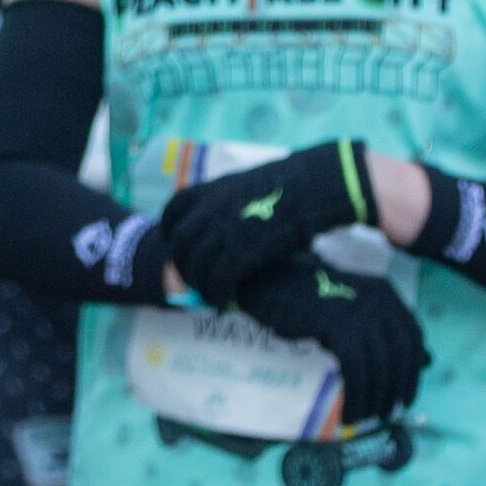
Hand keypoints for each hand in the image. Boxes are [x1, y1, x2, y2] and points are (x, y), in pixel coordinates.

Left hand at [157, 142, 374, 311]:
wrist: (316, 185)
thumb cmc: (293, 183)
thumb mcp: (250, 184)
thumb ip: (229, 201)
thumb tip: (225, 216)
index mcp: (211, 189)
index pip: (173, 210)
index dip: (170, 231)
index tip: (176, 245)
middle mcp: (210, 208)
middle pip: (181, 243)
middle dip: (183, 264)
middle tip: (194, 279)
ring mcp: (224, 229)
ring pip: (197, 265)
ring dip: (200, 284)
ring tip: (210, 294)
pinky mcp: (242, 251)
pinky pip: (219, 278)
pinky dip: (217, 294)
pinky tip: (223, 303)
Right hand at [233, 252, 429, 429]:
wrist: (271, 280)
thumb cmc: (310, 299)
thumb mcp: (353, 309)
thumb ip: (380, 330)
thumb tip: (420, 361)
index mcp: (388, 296)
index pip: (412, 339)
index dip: (412, 372)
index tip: (406, 397)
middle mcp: (381, 302)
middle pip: (399, 354)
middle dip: (395, 388)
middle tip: (386, 412)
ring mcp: (361, 312)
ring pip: (379, 364)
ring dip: (374, 397)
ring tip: (364, 417)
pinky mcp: (339, 325)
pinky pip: (356, 368)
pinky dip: (357, 394)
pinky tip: (349, 412)